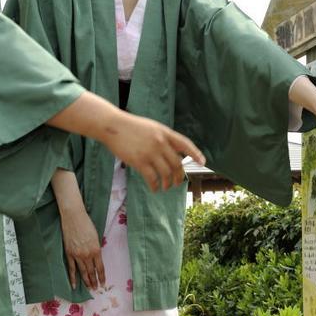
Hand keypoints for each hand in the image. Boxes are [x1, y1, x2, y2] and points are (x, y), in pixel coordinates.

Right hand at [48, 93, 204, 191]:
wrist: (112, 125)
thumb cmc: (131, 126)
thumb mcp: (152, 127)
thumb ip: (163, 138)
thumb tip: (174, 153)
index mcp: (165, 132)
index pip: (185, 144)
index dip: (195, 153)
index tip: (202, 162)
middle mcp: (161, 142)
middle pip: (177, 163)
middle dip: (179, 176)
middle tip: (177, 183)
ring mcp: (151, 152)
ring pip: (166, 173)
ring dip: (167, 183)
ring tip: (165, 187)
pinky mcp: (139, 161)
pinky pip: (152, 178)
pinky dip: (155, 186)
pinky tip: (154, 189)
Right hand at [59, 198, 104, 290]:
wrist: (74, 217)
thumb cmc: (87, 224)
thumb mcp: (96, 237)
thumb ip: (96, 249)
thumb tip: (96, 258)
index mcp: (96, 250)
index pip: (100, 267)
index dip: (102, 276)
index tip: (103, 283)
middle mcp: (87, 255)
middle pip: (91, 271)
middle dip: (94, 281)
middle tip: (96, 289)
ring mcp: (77, 255)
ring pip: (82, 271)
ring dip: (86, 281)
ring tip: (89, 288)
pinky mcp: (69, 253)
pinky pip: (71, 268)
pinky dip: (73, 277)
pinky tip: (74, 285)